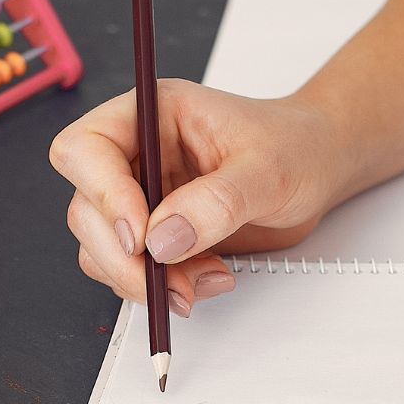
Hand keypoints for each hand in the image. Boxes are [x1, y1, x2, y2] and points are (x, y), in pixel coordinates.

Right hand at [49, 79, 343, 316]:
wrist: (317, 170)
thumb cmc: (296, 148)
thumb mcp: (267, 169)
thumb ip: (216, 202)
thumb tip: (162, 239)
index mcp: (151, 115)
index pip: (86, 148)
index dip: (103, 195)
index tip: (142, 236)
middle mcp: (135, 155)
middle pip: (86, 210)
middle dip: (126, 258)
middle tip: (173, 280)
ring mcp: (141, 198)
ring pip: (101, 250)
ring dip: (145, 280)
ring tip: (207, 277)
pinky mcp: (154, 236)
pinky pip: (130, 272)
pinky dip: (162, 288)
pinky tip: (207, 278)